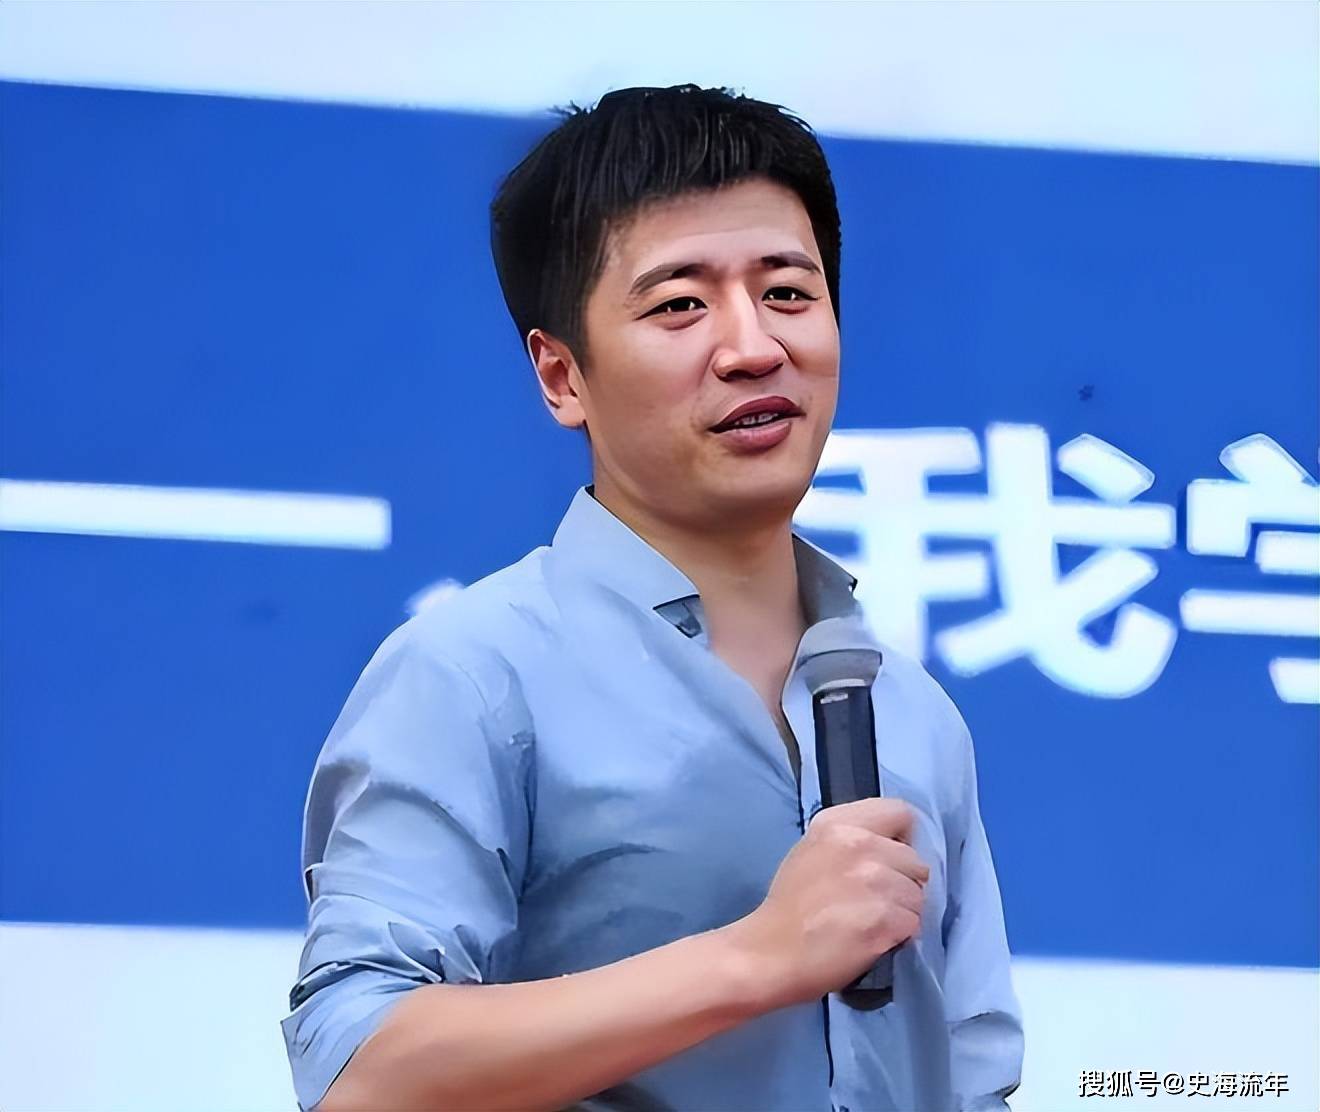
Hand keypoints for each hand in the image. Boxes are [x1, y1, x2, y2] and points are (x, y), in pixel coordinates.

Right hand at [732, 797, 928, 1009]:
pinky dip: (899, 934)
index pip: (900, 813)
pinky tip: (873, 938)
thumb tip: (892, 846)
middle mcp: (859, 844)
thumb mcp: (813, 850)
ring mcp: (874, 880)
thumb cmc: (790, 906)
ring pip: (918, 895)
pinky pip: (914, 923)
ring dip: (903, 911)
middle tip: (875, 900)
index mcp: (838, 823)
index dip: (901, 839)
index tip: (889, 859)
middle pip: (915, 860)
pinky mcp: (885, 917)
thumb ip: (853, 838)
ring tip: (871, 921)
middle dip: (903, 882)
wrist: (771, 953)